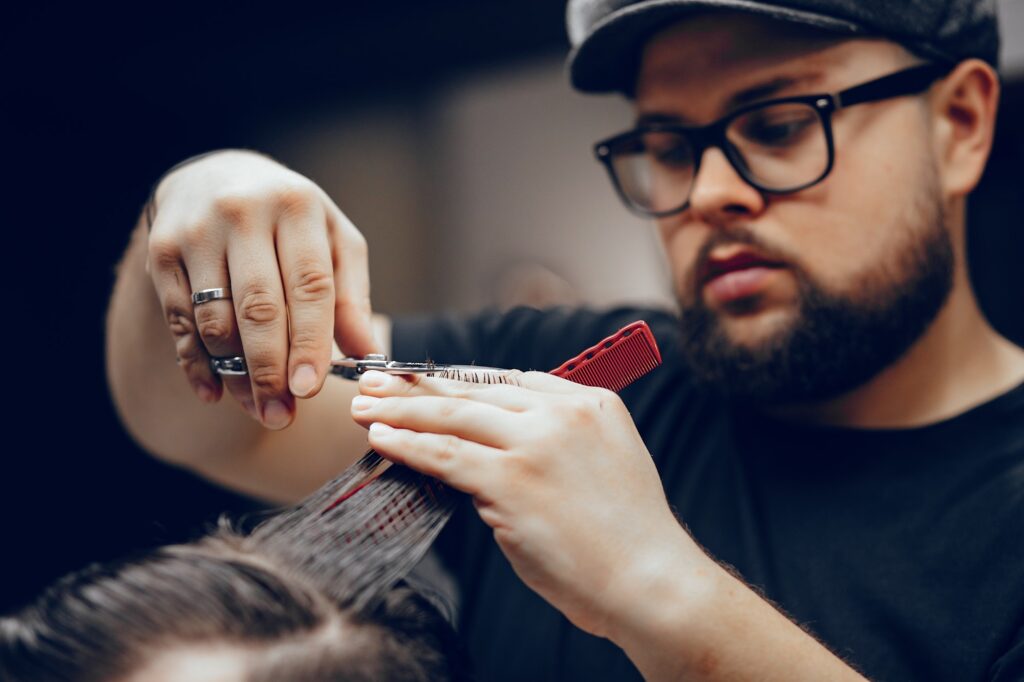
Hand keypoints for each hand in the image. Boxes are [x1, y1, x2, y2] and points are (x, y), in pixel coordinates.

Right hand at [146, 150, 378, 428]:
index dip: (310, 341)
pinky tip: (214, 394)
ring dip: (236, 374)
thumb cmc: (290, 220)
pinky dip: (197, 363)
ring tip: (259, 410)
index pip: (309, 284)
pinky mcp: (161, 252)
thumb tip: (370, 356)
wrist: (215, 178)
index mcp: (297, 206)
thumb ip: (351, 297)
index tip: (310, 389)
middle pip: (259, 306)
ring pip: (216, 319)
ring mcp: (197, 232)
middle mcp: (243, 213)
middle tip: (282, 415)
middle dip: (270, 369)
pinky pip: (180, 320)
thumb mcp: (333, 242)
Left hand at [350, 370, 701, 637]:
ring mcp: (537, 443)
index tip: (426, 379)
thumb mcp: (605, 464)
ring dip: (401, 410)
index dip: (460, 379)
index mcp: (591, 402)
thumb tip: (494, 444)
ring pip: (453, 415)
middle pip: (475, 389)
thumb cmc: (626, 537)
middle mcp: (564, 413)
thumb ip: (556, 442)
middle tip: (377, 382)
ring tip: (365, 409)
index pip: (510, 380)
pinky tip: (383, 439)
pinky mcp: (512, 480)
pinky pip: (446, 454)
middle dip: (418, 384)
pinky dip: (408, 445)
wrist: (651, 582)